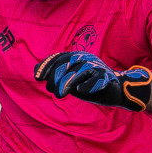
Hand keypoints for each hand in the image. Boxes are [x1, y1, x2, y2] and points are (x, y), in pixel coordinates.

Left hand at [34, 51, 151, 112]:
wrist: (115, 90)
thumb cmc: (88, 83)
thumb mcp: (69, 79)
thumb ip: (55, 75)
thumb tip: (36, 72)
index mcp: (76, 57)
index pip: (59, 57)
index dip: (47, 65)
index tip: (37, 77)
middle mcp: (86, 58)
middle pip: (68, 62)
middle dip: (56, 76)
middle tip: (52, 90)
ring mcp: (97, 67)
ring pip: (80, 70)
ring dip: (68, 82)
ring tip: (60, 95)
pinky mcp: (107, 78)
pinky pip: (97, 79)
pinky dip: (89, 84)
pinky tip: (81, 90)